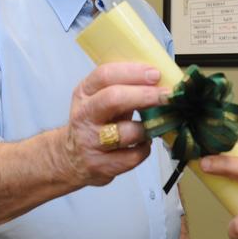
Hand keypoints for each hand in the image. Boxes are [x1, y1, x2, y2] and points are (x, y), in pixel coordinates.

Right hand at [62, 62, 169, 186]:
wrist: (71, 158)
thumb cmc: (96, 122)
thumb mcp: (101, 98)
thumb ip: (124, 87)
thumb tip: (161, 80)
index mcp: (85, 93)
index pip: (105, 75)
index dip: (133, 73)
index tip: (155, 74)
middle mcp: (84, 115)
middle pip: (114, 99)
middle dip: (145, 95)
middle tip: (166, 95)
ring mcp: (90, 142)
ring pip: (126, 132)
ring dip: (148, 127)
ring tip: (155, 124)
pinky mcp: (100, 165)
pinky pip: (133, 156)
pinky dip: (145, 148)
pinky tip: (144, 142)